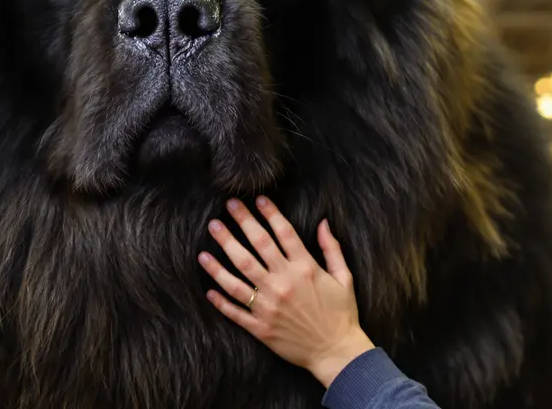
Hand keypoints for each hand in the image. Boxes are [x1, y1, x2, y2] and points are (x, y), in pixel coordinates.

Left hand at [198, 197, 373, 387]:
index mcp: (305, 269)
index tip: (257, 199)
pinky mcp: (260, 327)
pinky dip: (220, 300)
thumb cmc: (342, 315)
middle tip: (227, 207)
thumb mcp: (344, 278)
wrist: (337, 353)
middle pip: (257, 247)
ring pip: (238, 277)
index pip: (283, 233)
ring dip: (220, 260)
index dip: (269, 213)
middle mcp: (284, 283)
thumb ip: (331, 249)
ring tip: (207, 243)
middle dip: (240, 224)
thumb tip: (323, 221)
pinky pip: (235, 311)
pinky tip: (208, 288)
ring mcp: (269, 305)